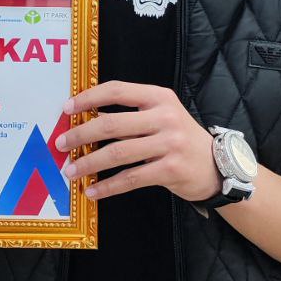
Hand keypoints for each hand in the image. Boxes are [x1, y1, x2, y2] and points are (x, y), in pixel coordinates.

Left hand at [57, 82, 219, 202]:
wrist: (218, 165)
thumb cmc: (180, 138)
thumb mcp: (162, 115)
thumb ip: (131, 114)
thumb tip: (87, 119)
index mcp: (159, 97)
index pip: (117, 90)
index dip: (89, 98)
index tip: (67, 109)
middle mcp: (165, 117)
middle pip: (112, 123)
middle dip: (81, 134)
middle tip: (61, 144)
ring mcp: (169, 143)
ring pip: (118, 153)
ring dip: (89, 163)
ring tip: (71, 170)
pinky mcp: (171, 169)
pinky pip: (131, 178)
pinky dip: (108, 186)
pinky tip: (92, 190)